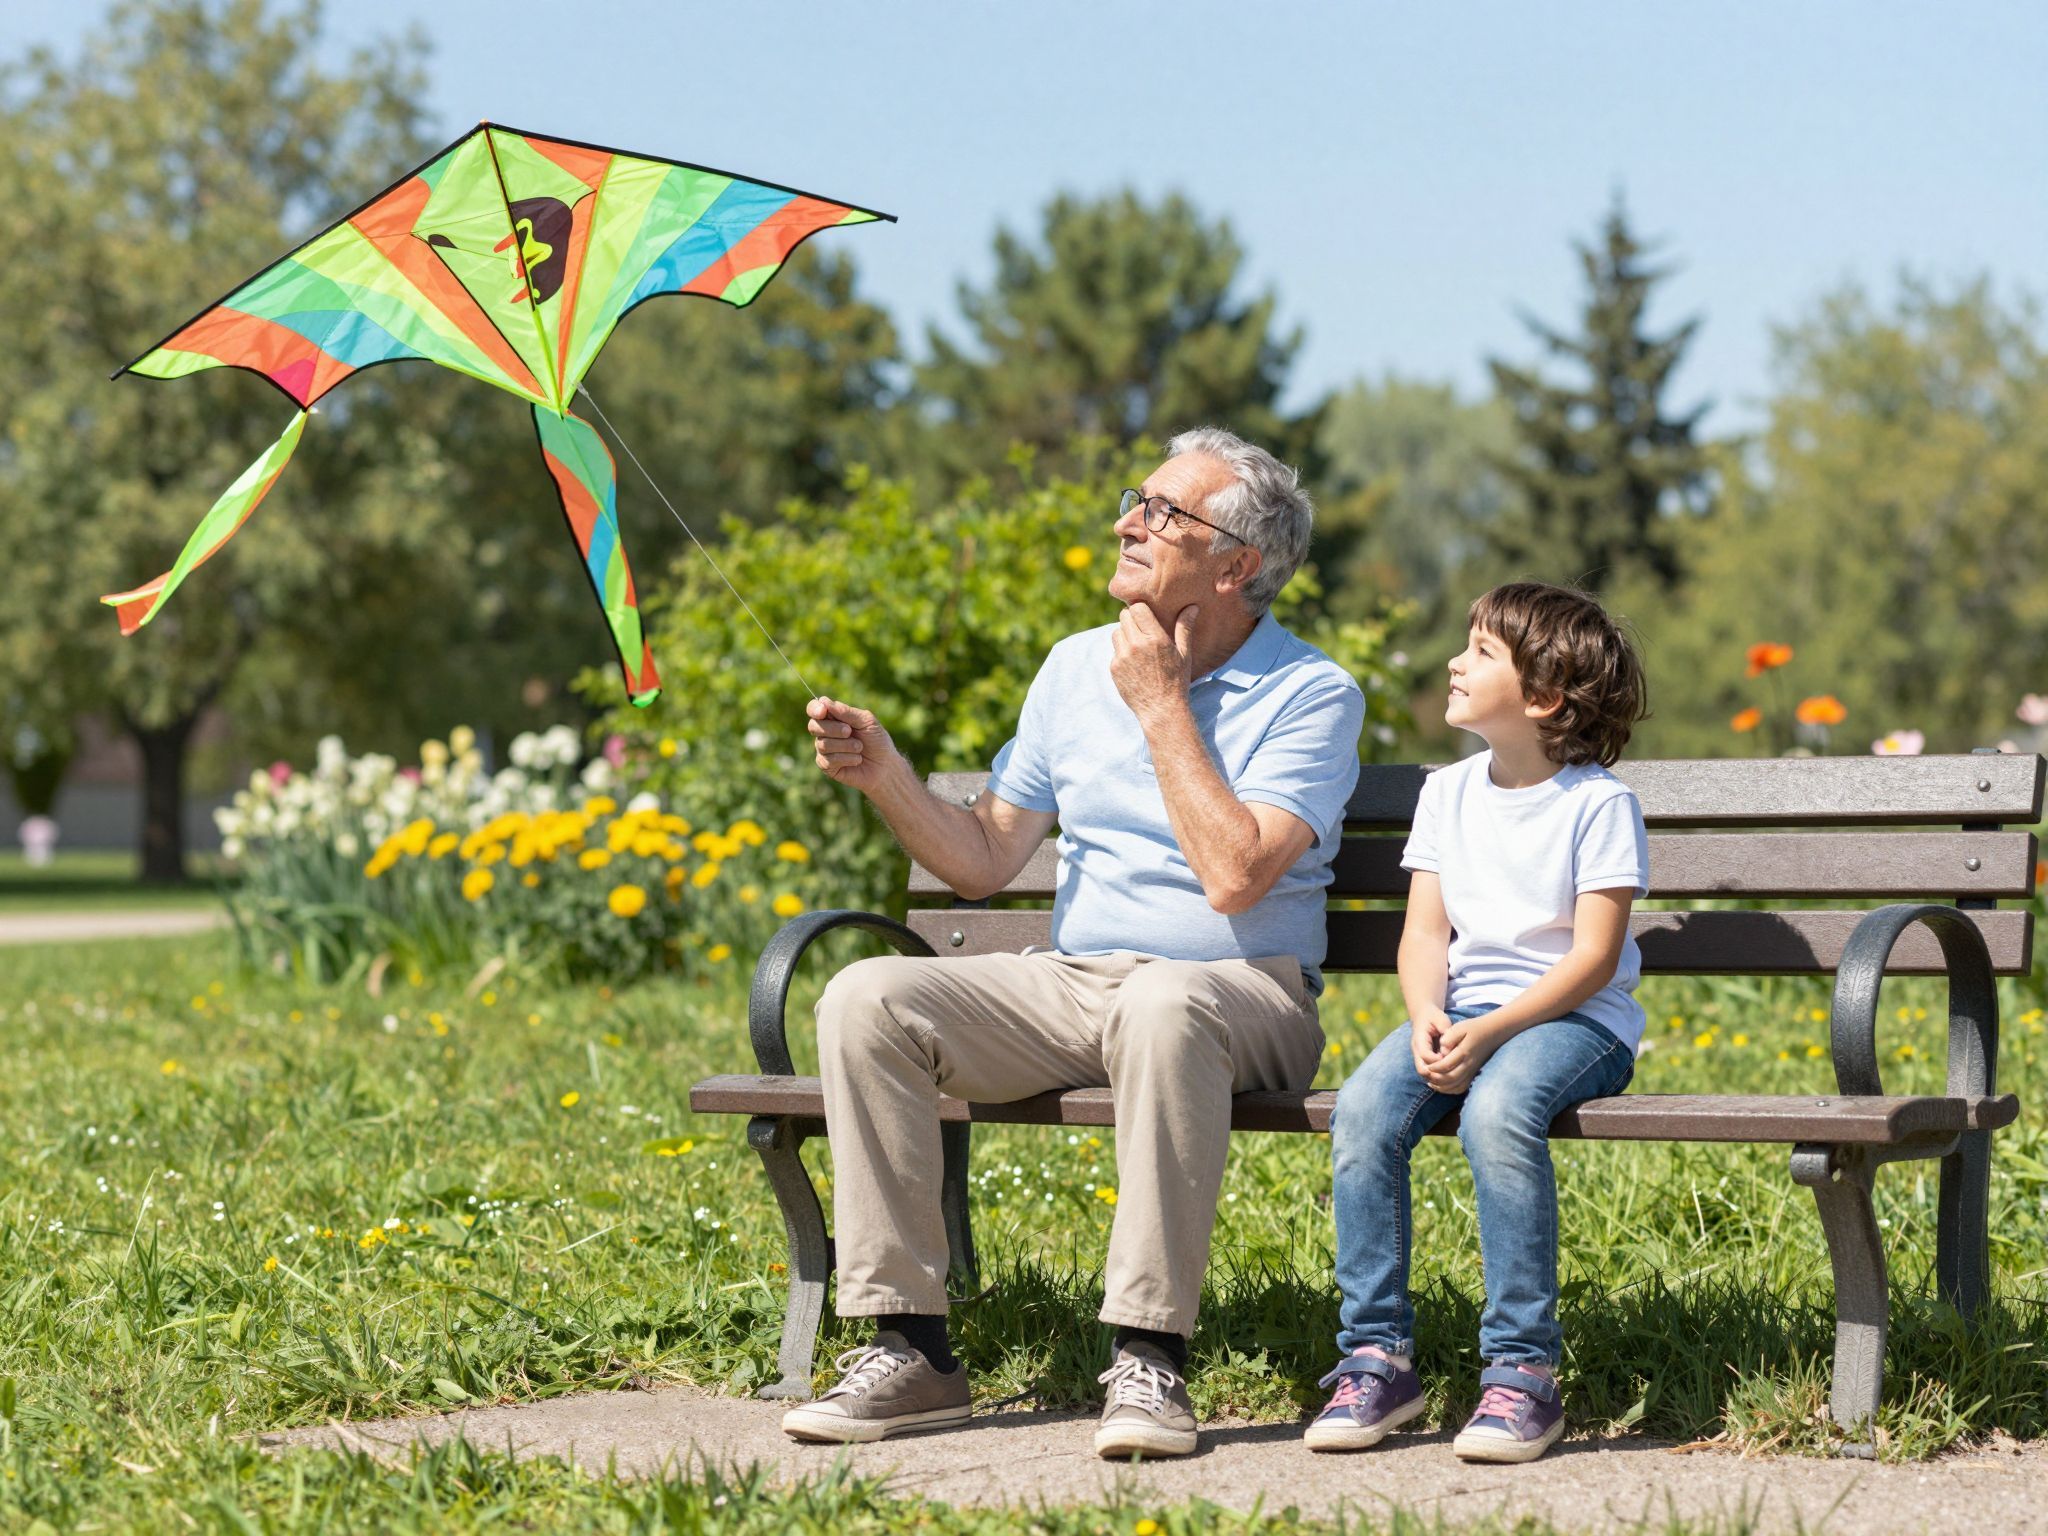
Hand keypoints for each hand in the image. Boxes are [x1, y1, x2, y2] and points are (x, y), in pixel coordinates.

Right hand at [807, 696, 899, 793]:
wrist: (885, 766)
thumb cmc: (877, 741)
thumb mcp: (866, 722)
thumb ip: (846, 712)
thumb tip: (824, 701)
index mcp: (833, 718)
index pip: (814, 709)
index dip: (814, 709)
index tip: (823, 711)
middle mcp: (825, 732)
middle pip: (814, 726)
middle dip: (833, 728)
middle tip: (849, 731)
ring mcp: (824, 750)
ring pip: (822, 744)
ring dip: (845, 745)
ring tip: (859, 748)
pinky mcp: (827, 766)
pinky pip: (828, 760)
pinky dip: (847, 758)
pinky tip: (857, 760)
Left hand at [1110, 603, 1196, 722]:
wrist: (1161, 709)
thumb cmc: (1177, 680)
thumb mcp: (1184, 653)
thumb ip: (1184, 627)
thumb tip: (1192, 607)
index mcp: (1155, 638)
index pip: (1137, 608)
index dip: (1140, 609)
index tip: (1146, 615)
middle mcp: (1137, 645)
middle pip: (1124, 616)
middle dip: (1132, 619)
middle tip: (1142, 629)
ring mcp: (1123, 657)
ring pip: (1117, 632)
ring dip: (1125, 634)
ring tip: (1138, 646)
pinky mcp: (1114, 668)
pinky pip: (1114, 650)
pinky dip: (1122, 652)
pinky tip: (1135, 663)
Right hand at [1410, 1008, 1450, 1078]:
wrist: (1423, 1016)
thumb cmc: (1434, 1017)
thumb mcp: (1441, 1019)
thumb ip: (1446, 1032)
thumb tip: (1448, 1051)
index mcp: (1419, 1040)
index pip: (1425, 1056)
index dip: (1438, 1060)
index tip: (1450, 1057)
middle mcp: (1416, 1050)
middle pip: (1422, 1069)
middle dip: (1437, 1073)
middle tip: (1452, 1071)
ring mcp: (1418, 1057)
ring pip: (1425, 1074)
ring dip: (1437, 1076)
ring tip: (1452, 1072)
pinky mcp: (1423, 1060)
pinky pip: (1428, 1073)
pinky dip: (1438, 1075)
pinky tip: (1450, 1071)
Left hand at [1421, 1015, 1502, 1095]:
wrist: (1493, 1032)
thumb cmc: (1474, 1028)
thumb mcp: (1460, 1027)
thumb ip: (1450, 1037)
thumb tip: (1442, 1048)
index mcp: (1464, 1052)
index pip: (1446, 1065)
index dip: (1434, 1068)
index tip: (1427, 1065)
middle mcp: (1469, 1064)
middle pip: (1451, 1078)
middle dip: (1436, 1079)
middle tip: (1427, 1075)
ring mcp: (1472, 1070)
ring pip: (1456, 1086)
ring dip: (1442, 1087)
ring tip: (1431, 1082)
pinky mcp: (1473, 1073)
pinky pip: (1463, 1087)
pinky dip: (1451, 1090)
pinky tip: (1442, 1086)